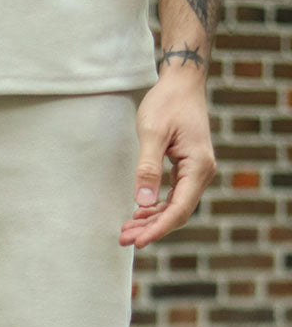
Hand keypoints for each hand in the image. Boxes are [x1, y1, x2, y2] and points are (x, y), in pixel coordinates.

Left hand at [120, 70, 216, 249]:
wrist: (181, 84)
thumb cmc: (167, 104)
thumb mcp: (153, 133)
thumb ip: (148, 169)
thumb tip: (142, 203)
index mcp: (198, 166)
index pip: (179, 209)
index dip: (158, 228)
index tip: (137, 242)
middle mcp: (202, 172)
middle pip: (178, 213)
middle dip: (151, 228)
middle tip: (124, 239)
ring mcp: (197, 172)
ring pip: (175, 207)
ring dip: (151, 220)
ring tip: (126, 230)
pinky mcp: (188, 169)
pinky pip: (174, 196)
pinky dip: (156, 207)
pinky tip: (138, 213)